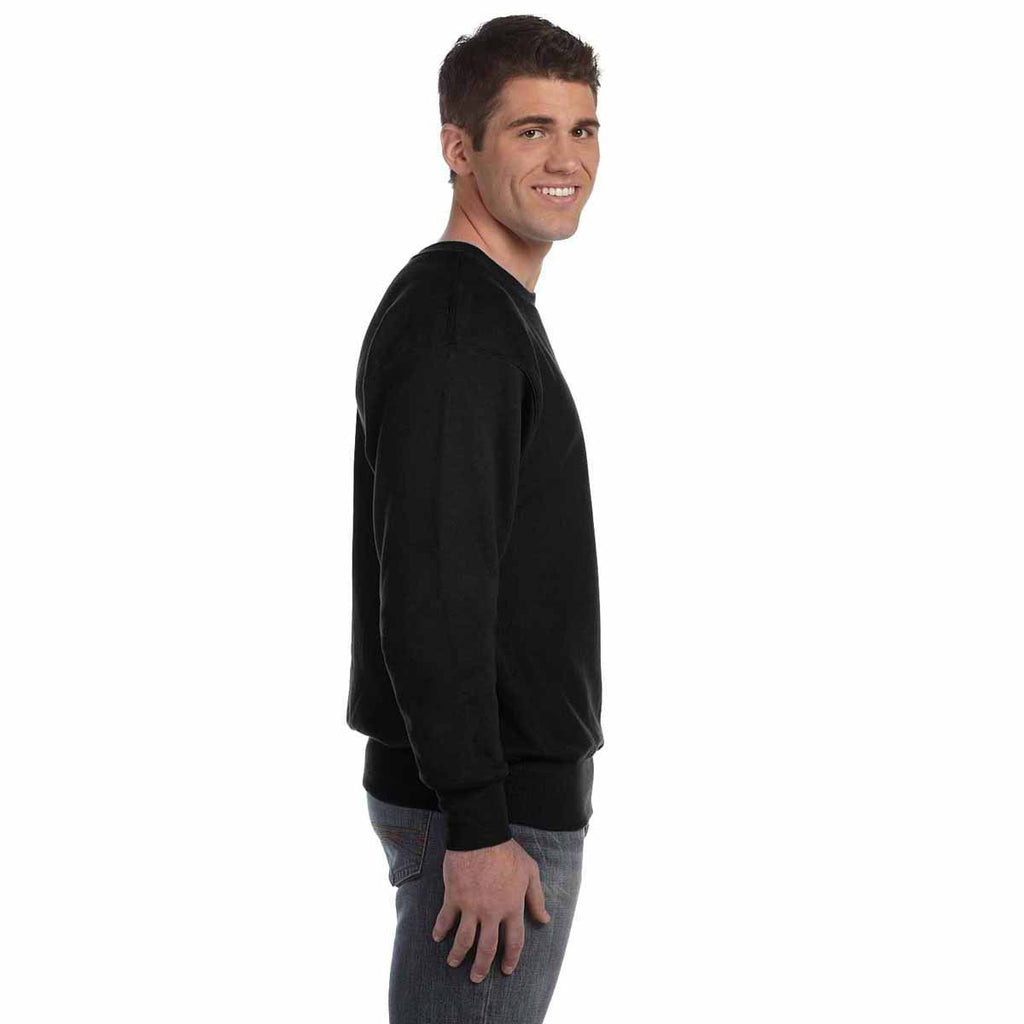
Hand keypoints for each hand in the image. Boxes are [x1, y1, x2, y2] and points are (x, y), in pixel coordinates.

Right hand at [432, 837, 549, 982]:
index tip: (506, 970)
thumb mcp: (530, 872)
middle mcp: (492, 912)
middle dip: (481, 967)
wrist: (482, 834)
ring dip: (458, 955)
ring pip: (463, 940)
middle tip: (476, 978)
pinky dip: (440, 930)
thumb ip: (537, 898)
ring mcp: (471, 906)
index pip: (514, 942)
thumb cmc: (508, 851)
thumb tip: (545, 919)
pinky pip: (445, 919)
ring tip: (453, 963)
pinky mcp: (454, 897)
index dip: (511, 959)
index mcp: (512, 907)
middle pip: (486, 949)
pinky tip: (437, 937)